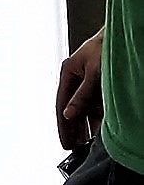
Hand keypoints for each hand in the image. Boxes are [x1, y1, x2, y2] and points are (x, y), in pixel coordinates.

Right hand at [56, 31, 103, 150]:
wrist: (123, 36)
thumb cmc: (106, 47)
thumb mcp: (93, 74)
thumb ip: (81, 96)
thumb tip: (69, 114)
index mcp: (68, 71)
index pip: (62, 103)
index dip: (63, 124)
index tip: (65, 141)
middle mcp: (76, 78)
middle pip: (71, 108)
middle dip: (72, 128)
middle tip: (73, 147)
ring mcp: (88, 81)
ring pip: (83, 108)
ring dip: (84, 125)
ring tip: (84, 143)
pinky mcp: (99, 84)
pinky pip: (94, 105)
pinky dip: (95, 117)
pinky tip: (97, 129)